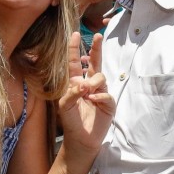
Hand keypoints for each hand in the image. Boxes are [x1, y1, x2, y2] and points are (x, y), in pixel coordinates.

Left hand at [57, 32, 113, 154]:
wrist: (81, 139)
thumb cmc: (71, 120)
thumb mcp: (64, 105)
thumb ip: (72, 92)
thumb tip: (85, 84)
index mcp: (76, 82)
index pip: (75, 62)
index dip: (75, 49)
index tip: (75, 34)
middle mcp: (89, 85)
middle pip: (94, 63)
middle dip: (96, 49)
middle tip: (98, 36)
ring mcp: (100, 93)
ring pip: (100, 77)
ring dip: (93, 82)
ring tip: (87, 93)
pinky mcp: (108, 104)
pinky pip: (106, 94)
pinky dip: (99, 96)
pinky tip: (92, 101)